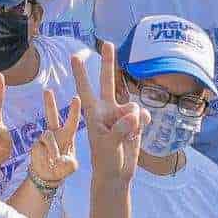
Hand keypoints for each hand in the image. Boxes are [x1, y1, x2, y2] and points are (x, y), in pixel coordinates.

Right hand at [27, 86, 82, 186]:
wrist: (46, 175)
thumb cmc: (62, 168)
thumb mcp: (70, 167)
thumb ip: (69, 163)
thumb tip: (61, 158)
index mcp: (67, 136)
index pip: (72, 121)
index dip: (74, 110)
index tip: (76, 97)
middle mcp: (55, 133)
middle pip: (51, 115)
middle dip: (49, 102)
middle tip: (47, 90)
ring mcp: (45, 138)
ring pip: (48, 135)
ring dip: (53, 149)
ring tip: (55, 161)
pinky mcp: (36, 144)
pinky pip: (41, 146)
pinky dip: (47, 154)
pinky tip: (49, 162)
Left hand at [73, 41, 149, 183]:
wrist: (117, 174)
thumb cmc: (105, 160)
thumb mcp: (107, 146)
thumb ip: (120, 129)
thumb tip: (134, 114)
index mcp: (93, 114)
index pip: (85, 89)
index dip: (81, 73)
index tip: (74, 56)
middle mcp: (107, 110)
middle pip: (107, 82)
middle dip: (108, 63)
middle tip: (108, 43)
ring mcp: (121, 115)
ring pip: (132, 106)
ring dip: (133, 119)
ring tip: (128, 135)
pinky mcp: (134, 122)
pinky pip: (143, 115)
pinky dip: (143, 123)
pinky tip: (138, 133)